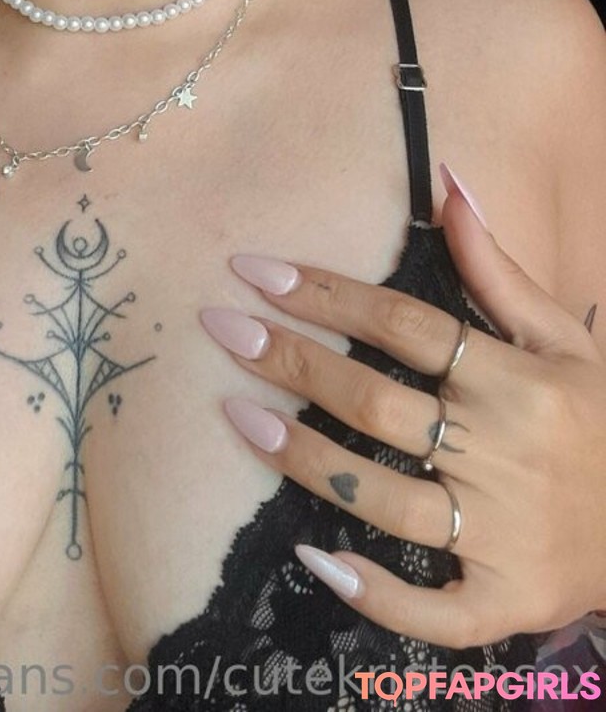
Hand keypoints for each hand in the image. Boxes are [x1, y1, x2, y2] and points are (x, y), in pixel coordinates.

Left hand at [200, 162, 605, 646]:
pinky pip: (430, 609)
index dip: (328, 294)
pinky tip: (312, 556)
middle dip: (293, 361)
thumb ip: (496, 267)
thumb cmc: (596, 420)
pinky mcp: (503, 601)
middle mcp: (506, 455)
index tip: (256, 270)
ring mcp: (502, 535)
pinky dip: (372, 590)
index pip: (407, 325)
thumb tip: (447, 181)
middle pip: (380, 403)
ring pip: (384, 498)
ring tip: (236, 417)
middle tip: (222, 328)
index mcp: (519, 383)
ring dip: (305, 458)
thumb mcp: (561, 338)